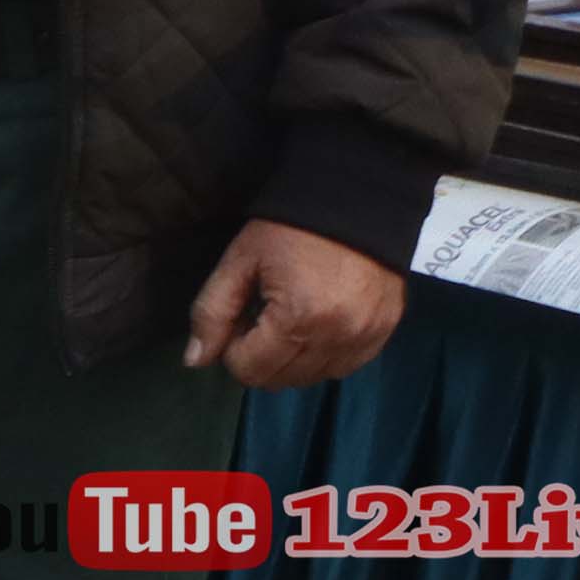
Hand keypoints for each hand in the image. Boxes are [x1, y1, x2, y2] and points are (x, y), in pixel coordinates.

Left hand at [183, 217, 407, 389]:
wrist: (359, 200)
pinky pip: (344, 367)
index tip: (240, 318)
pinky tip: (315, 327)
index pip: (250, 370)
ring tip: (289, 319)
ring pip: (312, 379)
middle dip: (259, 356)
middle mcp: (338, 336)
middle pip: (280, 380)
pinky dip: (323, 357)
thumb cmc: (290, 229)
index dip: (233, 349)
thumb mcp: (239, 262)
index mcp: (299, 318)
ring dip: (291, 360)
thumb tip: (194, 362)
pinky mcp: (385, 332)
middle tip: (262, 317)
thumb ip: (212, 312)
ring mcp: (367, 337)